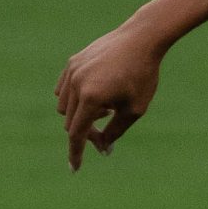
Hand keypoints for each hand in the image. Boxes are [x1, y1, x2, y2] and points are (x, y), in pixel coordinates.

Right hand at [56, 20, 168, 168]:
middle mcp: (76, 85)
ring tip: (106, 109)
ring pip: (64, 107)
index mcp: (92, 99)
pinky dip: (74, 99)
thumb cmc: (143, 76)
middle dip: (86, 133)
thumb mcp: (134, 110)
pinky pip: (64, 90)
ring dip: (80, 115)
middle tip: (105, 138)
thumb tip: (104, 149)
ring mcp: (71, 72)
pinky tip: (96, 95)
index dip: (76, 153)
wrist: (141, 39)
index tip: (75, 168)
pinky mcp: (72, 63)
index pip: (77, 134)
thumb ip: (116, 131)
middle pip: (71, 122)